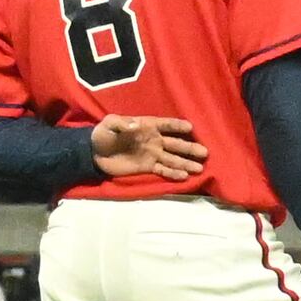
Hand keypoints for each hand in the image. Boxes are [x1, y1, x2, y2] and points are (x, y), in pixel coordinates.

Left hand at [91, 114, 206, 182]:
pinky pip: (163, 170)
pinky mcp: (147, 167)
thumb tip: (136, 125)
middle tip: (205, 152)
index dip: (178, 126)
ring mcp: (152, 154)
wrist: (94, 153)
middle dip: (190, 148)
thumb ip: (121, 123)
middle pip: (176, 144)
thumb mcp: (109, 124)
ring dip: (186, 163)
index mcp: (148, 126)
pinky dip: (173, 173)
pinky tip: (184, 176)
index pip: (167, 125)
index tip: (190, 128)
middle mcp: (155, 140)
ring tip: (200, 167)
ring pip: (173, 159)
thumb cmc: (103, 134)